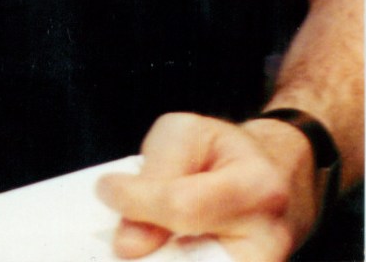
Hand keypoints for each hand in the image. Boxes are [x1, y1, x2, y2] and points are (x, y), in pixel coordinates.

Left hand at [96, 111, 317, 261]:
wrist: (279, 179)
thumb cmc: (224, 153)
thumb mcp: (187, 136)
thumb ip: (156, 178)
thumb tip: (127, 245)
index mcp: (257, 187)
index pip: (184, 207)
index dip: (137, 203)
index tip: (106, 190)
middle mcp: (271, 242)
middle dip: (148, 253)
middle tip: (125, 236)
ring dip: (159, 258)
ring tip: (145, 244)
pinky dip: (175, 260)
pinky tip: (161, 249)